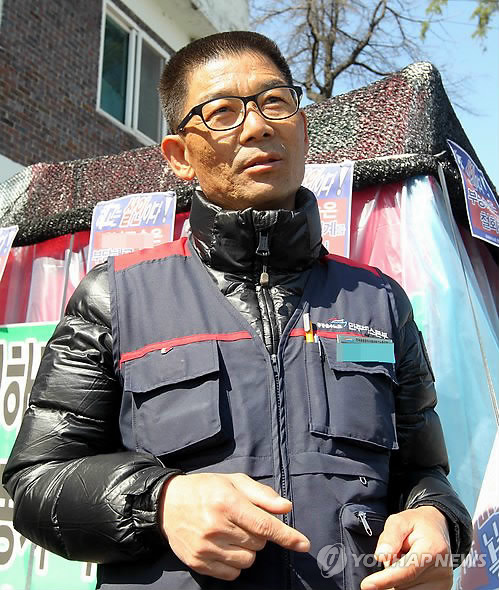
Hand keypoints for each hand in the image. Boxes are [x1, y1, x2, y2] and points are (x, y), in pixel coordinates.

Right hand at [159, 472, 309, 580]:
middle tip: (242, 520)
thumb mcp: (233, 481)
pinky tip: (224, 547)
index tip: (304, 544)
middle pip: (259, 543)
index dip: (286, 535)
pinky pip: (232, 574)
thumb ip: (261, 494)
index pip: (263, 524)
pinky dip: (235, 564)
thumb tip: (286, 508)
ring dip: (248, 549)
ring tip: (232, 533)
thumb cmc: (206, 489)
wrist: (167, 503)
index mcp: (227, 502)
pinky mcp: (198, 563)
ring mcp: (205, 547)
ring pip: (248, 560)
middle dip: (258, 533)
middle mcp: (216, 526)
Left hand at [360, 506, 452, 589]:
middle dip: (391, 571)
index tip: (366, 585)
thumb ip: (390, 537)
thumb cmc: (415, 524)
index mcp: (432, 549)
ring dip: (398, 579)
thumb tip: (381, 556)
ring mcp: (443, 583)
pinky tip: (409, 571)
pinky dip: (405, 584)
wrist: (436, 528)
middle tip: (398, 552)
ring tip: (405, 559)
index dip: (385, 579)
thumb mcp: (399, 520)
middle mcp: (441, 570)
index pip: (406, 570)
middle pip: (403, 583)